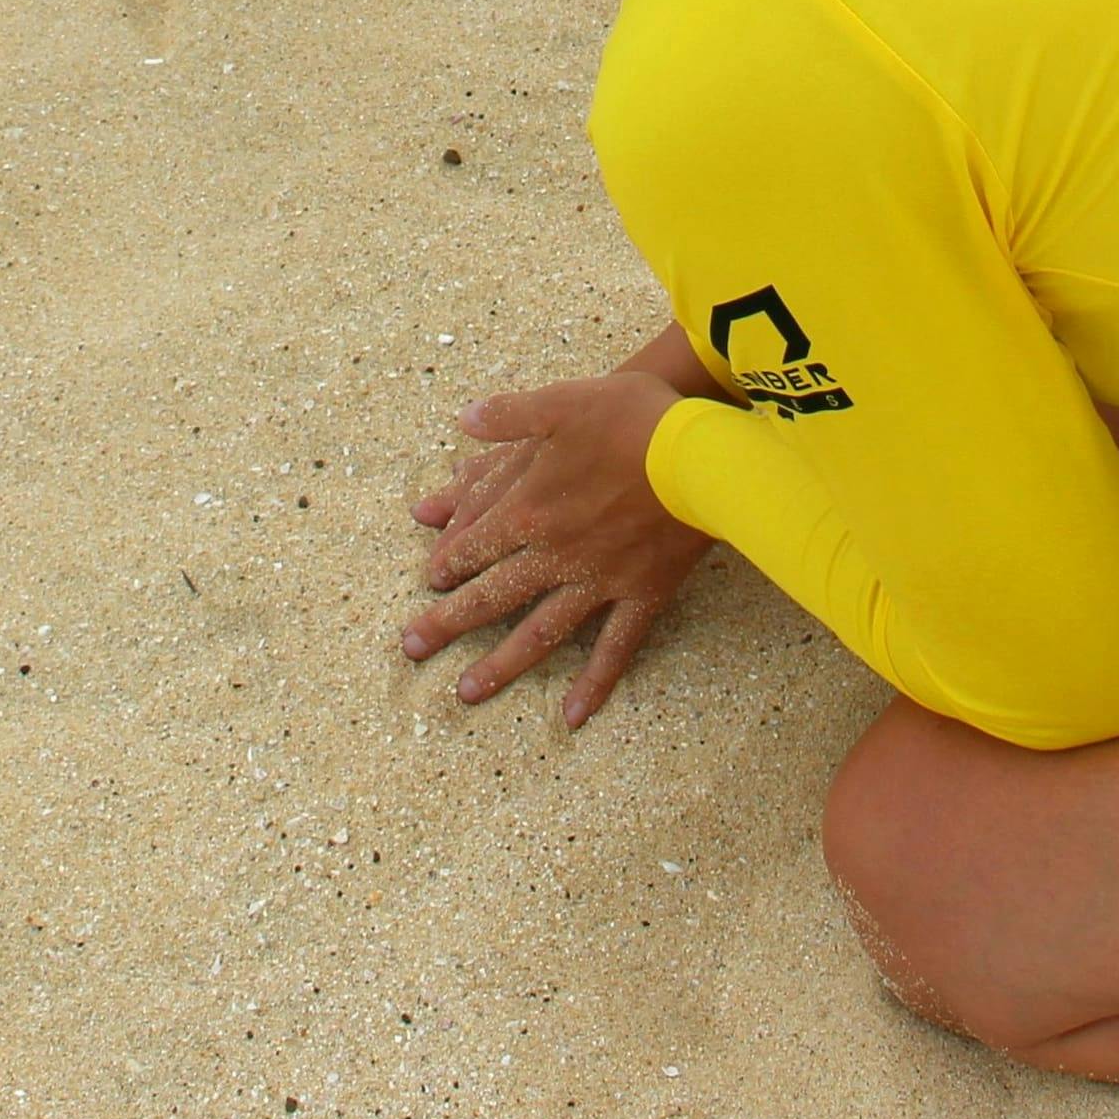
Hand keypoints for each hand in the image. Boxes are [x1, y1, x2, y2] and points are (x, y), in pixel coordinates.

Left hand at [402, 371, 710, 725]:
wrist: (706, 454)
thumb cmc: (635, 420)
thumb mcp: (563, 402)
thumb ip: (510, 415)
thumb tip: (466, 418)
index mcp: (530, 510)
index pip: (475, 545)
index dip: (448, 562)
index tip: (430, 581)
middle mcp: (556, 555)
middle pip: (492, 596)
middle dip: (448, 623)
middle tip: (412, 647)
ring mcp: (599, 582)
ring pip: (540, 632)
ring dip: (502, 665)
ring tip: (468, 693)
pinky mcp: (643, 595)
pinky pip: (614, 647)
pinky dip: (594, 682)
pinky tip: (574, 716)